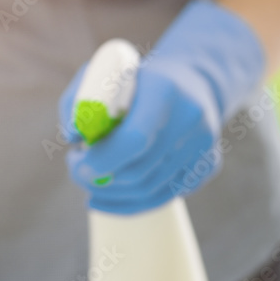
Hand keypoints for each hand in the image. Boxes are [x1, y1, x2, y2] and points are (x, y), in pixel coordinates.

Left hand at [59, 0, 264, 213]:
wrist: (194, 81)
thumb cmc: (139, 80)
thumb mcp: (105, 76)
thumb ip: (79, 100)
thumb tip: (71, 136)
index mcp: (166, 91)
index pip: (135, 139)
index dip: (103, 159)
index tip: (76, 162)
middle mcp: (191, 121)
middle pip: (140, 171)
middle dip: (99, 178)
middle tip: (76, 170)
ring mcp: (203, 147)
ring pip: (149, 190)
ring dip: (111, 193)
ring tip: (89, 181)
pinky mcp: (208, 166)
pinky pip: (163, 198)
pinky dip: (129, 204)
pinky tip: (104, 198)